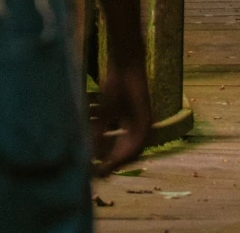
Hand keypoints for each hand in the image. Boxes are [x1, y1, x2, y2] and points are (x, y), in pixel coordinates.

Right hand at [92, 60, 152, 176]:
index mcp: (127, 126)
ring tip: (107, 168)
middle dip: (113, 163)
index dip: (108, 160)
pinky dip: (127, 150)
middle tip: (100, 174)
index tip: (96, 171)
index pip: (118, 148)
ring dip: (119, 160)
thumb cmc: (115, 85)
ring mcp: (143, 124)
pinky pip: (139, 141)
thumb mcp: (104, 113)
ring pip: (133, 150)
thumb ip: (99, 132)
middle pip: (126, 152)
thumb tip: (92, 153)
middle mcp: (136, 128)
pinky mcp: (146, 119)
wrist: (124, 66)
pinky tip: (117, 156)